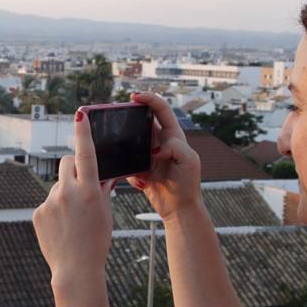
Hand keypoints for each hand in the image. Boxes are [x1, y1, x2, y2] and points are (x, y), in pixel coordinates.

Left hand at [32, 109, 114, 281]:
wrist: (75, 269)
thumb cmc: (96, 241)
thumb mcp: (105, 213)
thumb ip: (102, 189)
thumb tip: (103, 174)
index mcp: (90, 190)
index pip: (86, 153)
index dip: (83, 132)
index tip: (79, 114)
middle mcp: (68, 192)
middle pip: (66, 163)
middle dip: (73, 167)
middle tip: (80, 182)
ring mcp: (50, 202)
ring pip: (58, 185)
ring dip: (65, 193)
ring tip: (72, 218)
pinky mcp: (38, 212)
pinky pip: (48, 202)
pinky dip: (55, 210)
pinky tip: (61, 227)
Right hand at [127, 92, 203, 220]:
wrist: (179, 209)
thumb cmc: (188, 184)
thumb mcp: (189, 161)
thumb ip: (175, 147)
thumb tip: (155, 148)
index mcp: (173, 135)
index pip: (160, 108)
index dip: (148, 98)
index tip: (133, 97)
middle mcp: (160, 141)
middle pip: (141, 121)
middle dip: (129, 118)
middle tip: (116, 118)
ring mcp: (148, 155)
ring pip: (130, 141)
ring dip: (125, 146)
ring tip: (125, 155)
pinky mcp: (140, 169)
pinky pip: (127, 164)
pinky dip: (129, 172)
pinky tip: (142, 183)